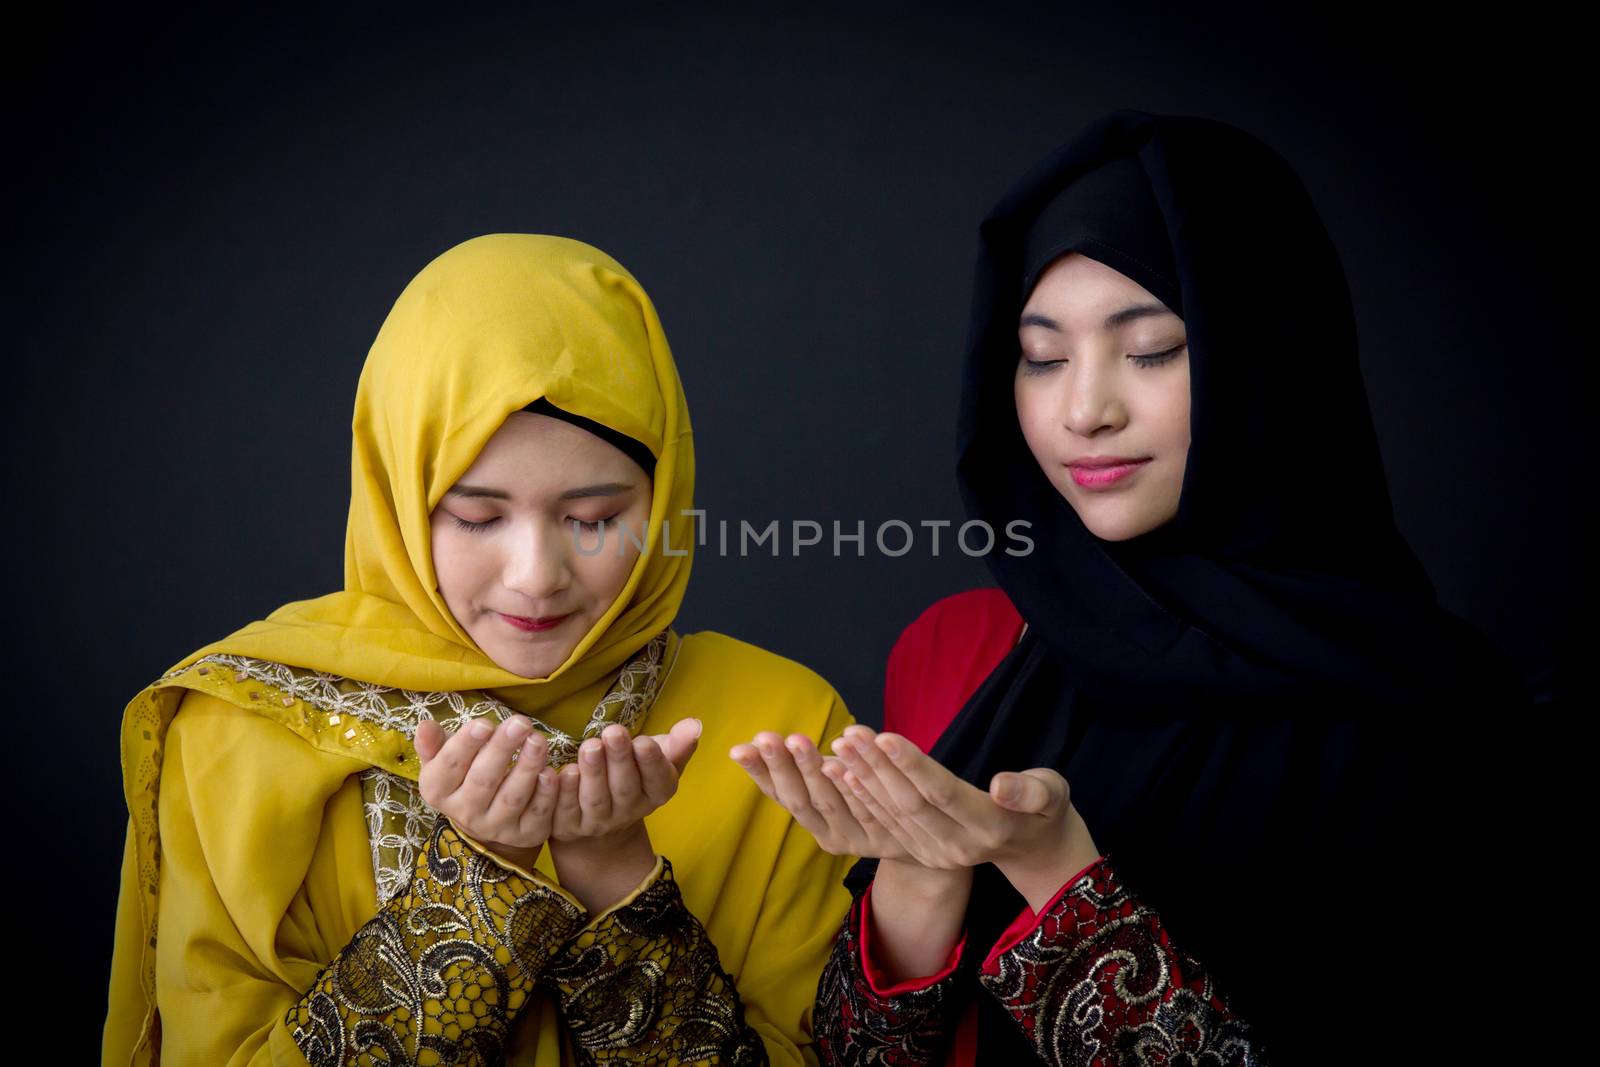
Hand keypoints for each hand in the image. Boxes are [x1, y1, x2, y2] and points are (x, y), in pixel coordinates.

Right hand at [415, 714, 558, 871]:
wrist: (485, 821)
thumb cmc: (465, 775)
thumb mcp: (443, 759)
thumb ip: (434, 743)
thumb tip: (425, 726)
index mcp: (438, 790)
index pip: (449, 767)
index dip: (465, 745)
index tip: (484, 723)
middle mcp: (465, 813)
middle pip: (483, 780)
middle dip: (502, 750)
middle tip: (520, 723)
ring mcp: (495, 827)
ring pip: (511, 798)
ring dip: (527, 768)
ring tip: (539, 740)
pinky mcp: (524, 835)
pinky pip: (536, 815)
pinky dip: (545, 794)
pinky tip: (552, 773)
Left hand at [542, 718, 699, 912]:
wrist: (599, 819)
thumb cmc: (632, 774)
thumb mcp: (657, 757)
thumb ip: (676, 743)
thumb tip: (694, 724)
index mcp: (656, 794)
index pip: (659, 781)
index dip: (651, 762)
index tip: (644, 741)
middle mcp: (628, 812)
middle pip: (625, 788)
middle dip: (619, 760)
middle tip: (612, 732)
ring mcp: (597, 822)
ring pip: (595, 799)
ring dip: (592, 772)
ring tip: (589, 746)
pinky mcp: (567, 826)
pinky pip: (564, 810)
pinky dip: (563, 791)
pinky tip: (561, 770)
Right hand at [730, 731, 910, 859]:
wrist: (923, 840)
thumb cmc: (869, 799)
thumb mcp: (836, 784)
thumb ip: (807, 768)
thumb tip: (761, 741)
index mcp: (813, 819)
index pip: (780, 794)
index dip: (760, 773)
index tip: (741, 748)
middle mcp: (828, 834)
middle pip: (800, 800)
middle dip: (782, 767)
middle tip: (766, 738)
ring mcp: (855, 839)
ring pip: (829, 803)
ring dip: (811, 770)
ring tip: (797, 741)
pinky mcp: (884, 838)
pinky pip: (866, 808)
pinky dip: (851, 788)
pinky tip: (840, 766)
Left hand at [832, 725, 1099, 909]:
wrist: (1034, 851)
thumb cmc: (1044, 808)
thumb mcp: (1052, 794)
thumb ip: (1030, 790)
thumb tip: (1000, 785)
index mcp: (991, 827)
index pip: (943, 793)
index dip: (912, 765)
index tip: (883, 736)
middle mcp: (959, 847)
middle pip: (910, 803)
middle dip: (876, 767)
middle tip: (850, 734)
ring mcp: (938, 855)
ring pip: (893, 814)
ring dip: (863, 779)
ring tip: (840, 747)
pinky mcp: (924, 855)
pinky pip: (888, 825)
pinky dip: (864, 798)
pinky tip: (843, 774)